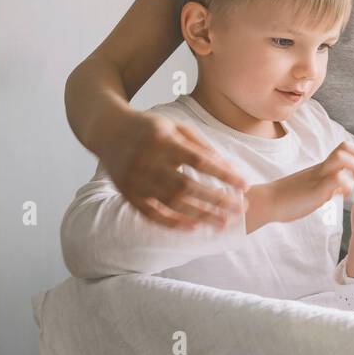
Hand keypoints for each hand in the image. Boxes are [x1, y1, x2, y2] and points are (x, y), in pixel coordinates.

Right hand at [104, 110, 246, 229]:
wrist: (108, 131)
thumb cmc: (152, 128)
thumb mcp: (178, 127)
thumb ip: (204, 147)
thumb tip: (231, 170)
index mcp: (163, 140)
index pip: (199, 161)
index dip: (223, 175)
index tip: (245, 186)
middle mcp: (147, 161)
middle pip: (187, 186)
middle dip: (217, 200)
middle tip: (241, 210)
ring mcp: (135, 180)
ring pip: (171, 203)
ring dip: (200, 215)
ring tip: (223, 223)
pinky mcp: (128, 194)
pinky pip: (152, 214)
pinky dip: (173, 223)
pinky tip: (194, 227)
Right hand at [251, 141, 353, 226]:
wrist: (268, 202)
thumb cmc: (290, 198)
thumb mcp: (315, 188)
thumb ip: (329, 185)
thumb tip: (342, 187)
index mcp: (322, 167)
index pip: (346, 148)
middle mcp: (321, 168)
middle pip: (345, 146)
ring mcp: (317, 177)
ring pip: (341, 157)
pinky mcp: (314, 190)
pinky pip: (335, 179)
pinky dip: (345, 185)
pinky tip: (341, 194)